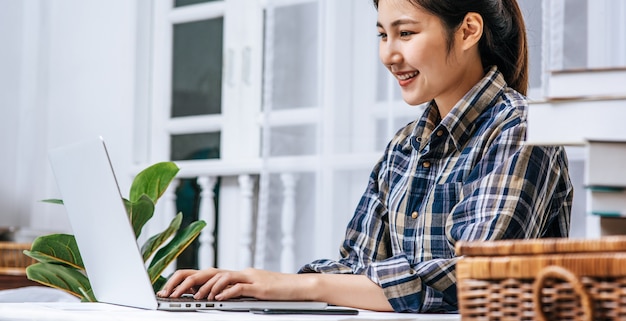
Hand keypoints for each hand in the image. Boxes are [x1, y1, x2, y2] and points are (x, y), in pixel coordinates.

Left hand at [157, 268, 310, 300]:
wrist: (298, 287)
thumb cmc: (274, 291)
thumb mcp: (249, 291)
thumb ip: (232, 291)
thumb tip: (212, 295)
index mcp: (234, 274)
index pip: (204, 272)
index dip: (185, 279)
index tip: (170, 290)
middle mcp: (239, 272)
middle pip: (208, 272)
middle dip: (187, 283)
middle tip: (173, 294)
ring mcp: (249, 277)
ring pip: (221, 277)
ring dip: (205, 288)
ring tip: (195, 297)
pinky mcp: (259, 286)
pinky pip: (240, 287)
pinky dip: (227, 292)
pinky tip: (218, 298)